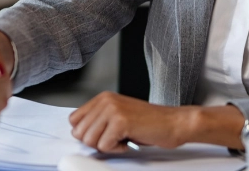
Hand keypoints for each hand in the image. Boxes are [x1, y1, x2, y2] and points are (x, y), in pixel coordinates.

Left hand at [70, 92, 202, 152]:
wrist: (174, 123)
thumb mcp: (118, 116)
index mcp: (103, 98)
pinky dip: (117, 149)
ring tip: (123, 138)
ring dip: (107, 146)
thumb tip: (78, 133)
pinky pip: (104, 146)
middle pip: (79, 133)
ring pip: (90, 140)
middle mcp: (105, 101)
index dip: (87, 133)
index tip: (103, 135)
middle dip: (96, 142)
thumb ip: (98, 121)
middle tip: (115, 138)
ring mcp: (112, 110)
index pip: (74, 120)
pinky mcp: (120, 122)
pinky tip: (129, 140)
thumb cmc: (149, 123)